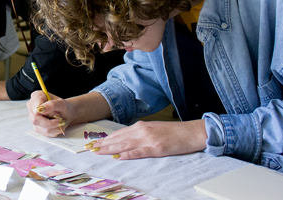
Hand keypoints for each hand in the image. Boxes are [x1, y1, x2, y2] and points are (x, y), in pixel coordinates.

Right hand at [27, 91, 68, 136]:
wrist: (67, 114)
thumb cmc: (64, 107)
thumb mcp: (61, 103)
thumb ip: (51, 105)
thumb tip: (41, 109)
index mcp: (36, 97)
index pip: (35, 108)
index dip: (46, 112)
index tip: (56, 112)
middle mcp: (32, 107)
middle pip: (35, 119)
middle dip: (50, 122)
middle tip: (60, 119)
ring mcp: (33, 118)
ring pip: (41, 128)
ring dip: (54, 126)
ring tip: (59, 121)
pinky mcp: (37, 127)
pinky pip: (45, 132)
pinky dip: (54, 130)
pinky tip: (57, 125)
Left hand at [89, 120, 206, 159]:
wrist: (192, 132)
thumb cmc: (174, 132)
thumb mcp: (153, 130)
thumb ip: (140, 134)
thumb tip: (125, 142)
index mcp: (141, 126)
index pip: (119, 133)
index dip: (106, 139)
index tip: (95, 143)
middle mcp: (142, 130)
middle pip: (118, 139)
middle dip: (103, 144)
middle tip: (90, 148)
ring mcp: (149, 139)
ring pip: (124, 145)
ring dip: (110, 149)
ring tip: (98, 152)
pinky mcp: (156, 148)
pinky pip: (138, 152)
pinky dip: (127, 154)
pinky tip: (118, 157)